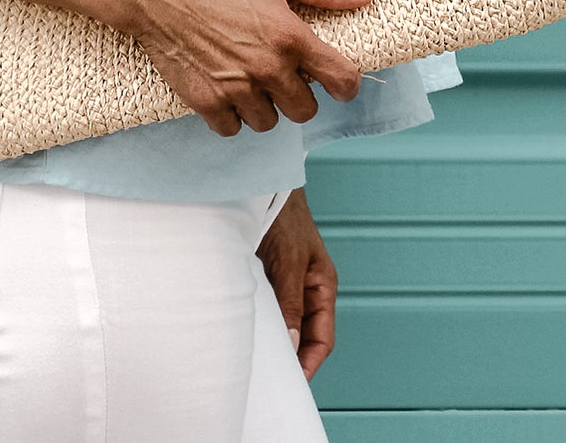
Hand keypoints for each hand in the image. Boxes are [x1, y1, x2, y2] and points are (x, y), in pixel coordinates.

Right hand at [119, 0, 375, 136]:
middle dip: (300, 95)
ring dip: (265, 106)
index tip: (340, 83)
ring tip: (250, 80)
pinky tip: (226, 90)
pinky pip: (232, 129)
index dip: (348, 85)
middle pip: (305, 110)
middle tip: (282, 74)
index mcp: (289, 36)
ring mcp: (235, 89)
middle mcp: (266, 68)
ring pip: (268, 123)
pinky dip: (232, 116)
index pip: (341, 79)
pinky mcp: (205, 101)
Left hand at [255, 187, 339, 379]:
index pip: (322, 339)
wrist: (263, 184)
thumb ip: (291, 302)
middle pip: (303, 335)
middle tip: (269, 379)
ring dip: (272, 339)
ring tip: (254, 361)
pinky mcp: (265, 277)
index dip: (310, 362)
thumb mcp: (290, 262)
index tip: (293, 382)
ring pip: (283, 323)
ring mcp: (286, 284)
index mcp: (322, 288)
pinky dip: (257, 321)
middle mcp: (306, 290)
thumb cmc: (284, 217)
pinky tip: (242, 330)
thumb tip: (293, 343)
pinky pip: (265, 307)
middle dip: (290, 358)